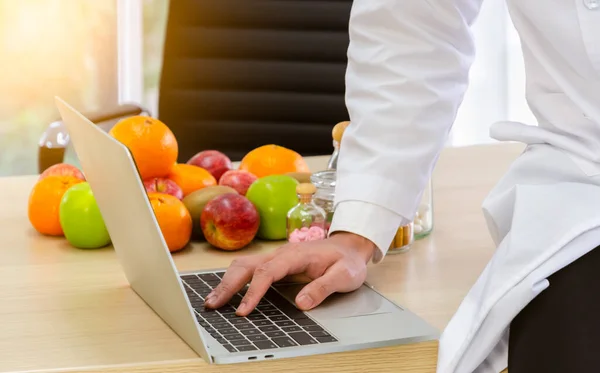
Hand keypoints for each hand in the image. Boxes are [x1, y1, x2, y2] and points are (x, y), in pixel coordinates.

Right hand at [203, 232, 376, 315]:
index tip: (243, 310)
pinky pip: (249, 269)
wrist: (350, 246)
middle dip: (228, 285)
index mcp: (296, 255)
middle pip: (247, 265)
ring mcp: (276, 257)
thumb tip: (301, 303)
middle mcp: (281, 254)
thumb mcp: (344, 275)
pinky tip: (226, 292)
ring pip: (244, 265)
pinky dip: (234, 279)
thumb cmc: (347, 261)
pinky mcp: (275, 263)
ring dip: (227, 282)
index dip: (253, 292)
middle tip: (213, 305)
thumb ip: (324, 288)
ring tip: (213, 301)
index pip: (268, 272)